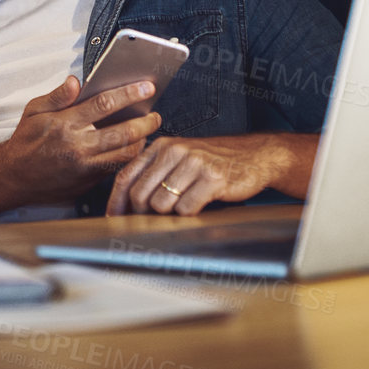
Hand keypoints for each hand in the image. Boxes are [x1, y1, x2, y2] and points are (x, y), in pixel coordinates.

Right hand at [0, 76, 162, 205]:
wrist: (13, 178)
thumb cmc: (24, 143)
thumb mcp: (33, 111)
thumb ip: (57, 96)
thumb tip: (75, 81)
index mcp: (65, 124)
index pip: (104, 104)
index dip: (129, 94)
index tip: (146, 87)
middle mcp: (77, 146)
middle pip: (124, 133)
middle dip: (146, 122)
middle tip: (155, 115)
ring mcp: (85, 167)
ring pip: (126, 154)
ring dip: (142, 142)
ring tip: (147, 132)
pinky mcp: (89, 182)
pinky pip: (116, 168)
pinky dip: (129, 158)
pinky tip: (133, 148)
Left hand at [105, 134, 316, 215]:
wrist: (255, 156)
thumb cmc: (215, 162)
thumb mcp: (180, 159)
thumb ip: (155, 173)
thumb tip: (127, 204)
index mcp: (161, 146)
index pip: (126, 176)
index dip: (116, 202)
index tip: (112, 219)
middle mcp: (173, 151)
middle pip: (139, 194)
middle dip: (141, 214)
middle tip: (151, 222)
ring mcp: (193, 163)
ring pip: (161, 204)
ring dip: (168, 216)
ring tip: (182, 211)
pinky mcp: (212, 178)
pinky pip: (186, 208)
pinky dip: (189, 215)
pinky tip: (200, 208)